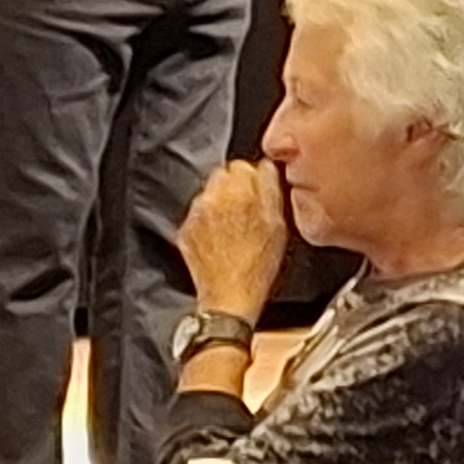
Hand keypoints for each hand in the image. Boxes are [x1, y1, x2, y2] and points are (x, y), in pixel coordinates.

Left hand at [179, 159, 288, 318]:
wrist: (229, 299)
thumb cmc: (257, 268)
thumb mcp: (278, 225)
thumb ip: (271, 188)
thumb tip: (265, 167)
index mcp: (239, 191)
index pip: (242, 164)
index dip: (253, 179)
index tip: (258, 193)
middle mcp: (212, 198)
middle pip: (222, 175)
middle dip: (234, 188)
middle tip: (247, 212)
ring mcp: (196, 214)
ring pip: (209, 195)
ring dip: (220, 204)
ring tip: (235, 230)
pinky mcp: (185, 230)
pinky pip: (198, 215)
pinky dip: (208, 222)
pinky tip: (221, 240)